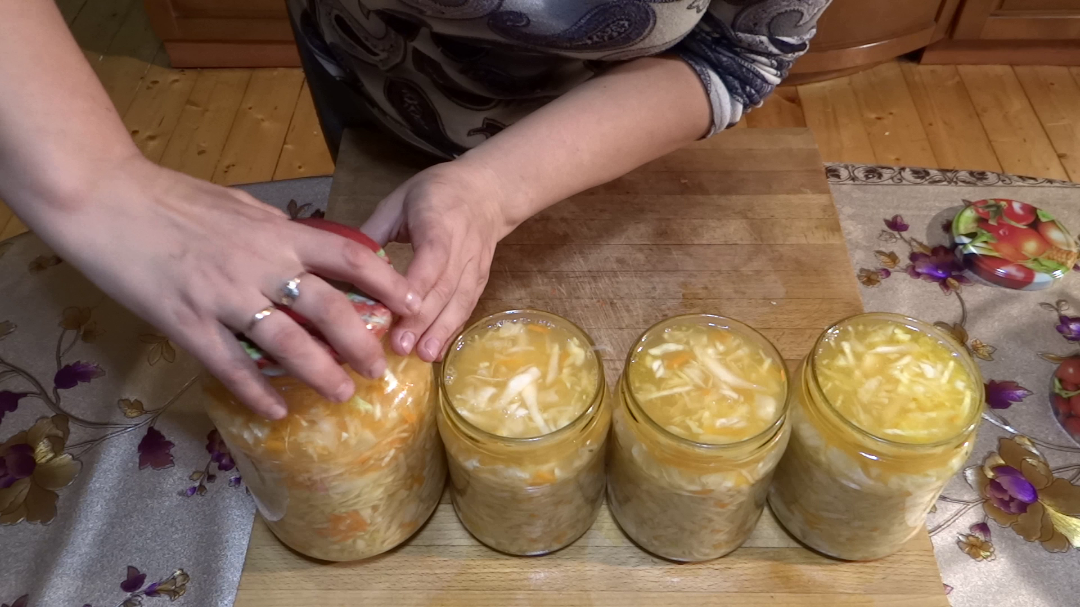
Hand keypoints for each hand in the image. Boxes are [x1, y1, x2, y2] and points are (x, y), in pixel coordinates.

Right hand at [34, 156, 419, 418]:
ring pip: (287, 344)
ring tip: (343, 395)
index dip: (389, 283)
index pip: (351, 257)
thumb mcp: (239, 204)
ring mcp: (224, 296)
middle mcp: (260, 265)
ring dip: (321, 373)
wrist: (104, 198)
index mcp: (277, 232)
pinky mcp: (186, 321)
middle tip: (381, 369)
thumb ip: (276, 227)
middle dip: (362, 343)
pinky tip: (276, 411)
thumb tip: (308, 242)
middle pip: (330, 309)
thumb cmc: (172, 197)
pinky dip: (256, 392)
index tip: (415, 305)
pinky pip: (230, 365)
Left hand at [362, 159, 511, 361]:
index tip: (399, 309)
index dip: (418, 282)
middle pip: (445, 286)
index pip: (432, 255)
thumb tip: (342, 266)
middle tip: (400, 346)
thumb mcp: (399, 201)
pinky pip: (467, 307)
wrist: (487, 192)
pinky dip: (453, 331)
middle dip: (423, 319)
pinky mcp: (480, 280)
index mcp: (438, 221)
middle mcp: (462, 246)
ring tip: (424, 356)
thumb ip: (374, 232)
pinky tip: (438, 352)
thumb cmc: (435, 194)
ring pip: (460, 301)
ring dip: (442, 330)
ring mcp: (474, 266)